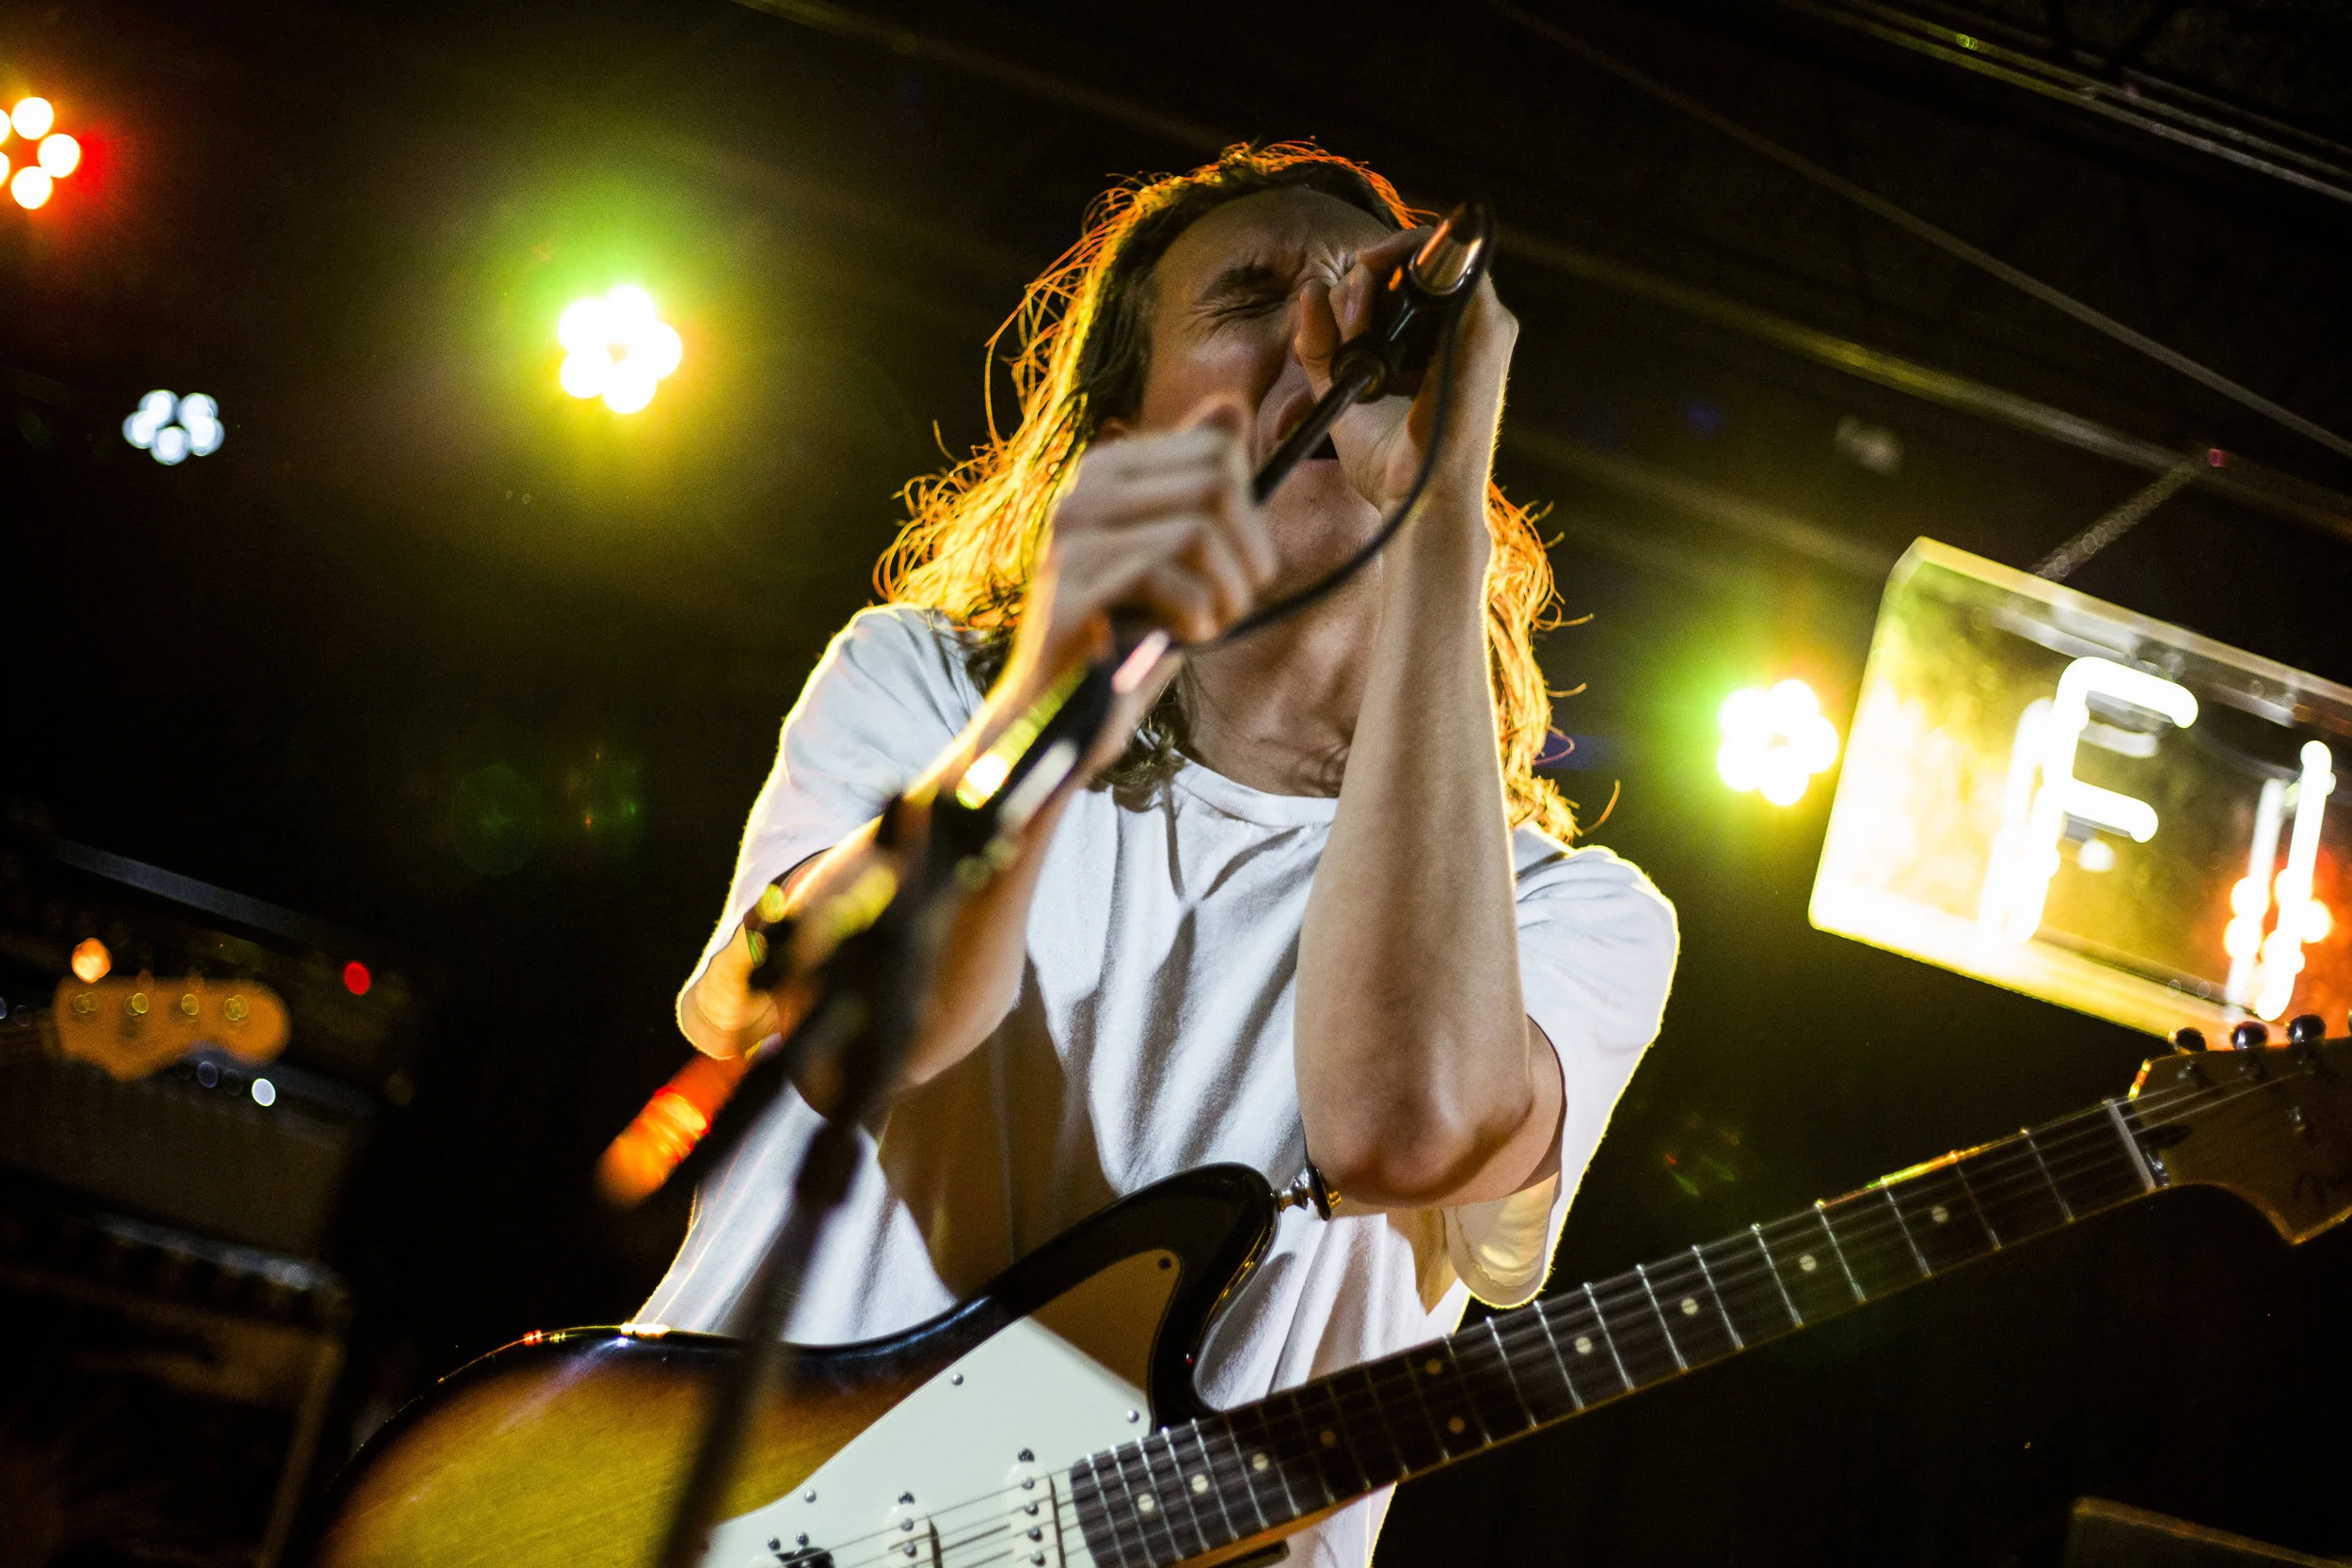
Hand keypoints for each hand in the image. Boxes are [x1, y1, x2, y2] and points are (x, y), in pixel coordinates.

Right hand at [1003, 399, 1276, 766]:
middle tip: (1229, 604)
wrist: (1055, 715)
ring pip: (1199, 531)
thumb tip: (1233, 408)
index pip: (1217, 450)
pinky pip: (1169, 577)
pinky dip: (1197, 617)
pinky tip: (1181, 638)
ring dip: (1227, 592)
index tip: (1234, 567)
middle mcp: (1083, 492)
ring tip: (1208, 624)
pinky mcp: (1072, 588)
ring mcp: (1072, 538)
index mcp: (1108, 472)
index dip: (1250, 516)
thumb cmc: (1124, 635)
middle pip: (1216, 485)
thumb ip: (1202, 488)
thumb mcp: (1176, 555)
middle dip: (1247, 556)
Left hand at [1294, 225, 1518, 531]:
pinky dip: (1398, 277)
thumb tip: (1312, 288)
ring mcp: (1485, 324)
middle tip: (1344, 327)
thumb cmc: (1389, 462)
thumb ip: (1323, 343)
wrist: (1419, 501)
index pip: (1410, 275)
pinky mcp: (1487, 325)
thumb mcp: (1343, 390)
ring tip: (1353, 337)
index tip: (1343, 301)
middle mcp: (1472, 326)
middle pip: (1413, 262)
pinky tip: (1366, 323)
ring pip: (1423, 259)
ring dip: (1372, 283)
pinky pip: (1446, 265)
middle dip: (1364, 280)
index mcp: (1445, 342)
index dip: (1372, 274)